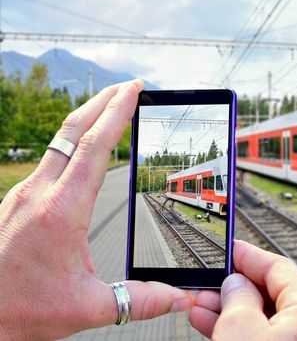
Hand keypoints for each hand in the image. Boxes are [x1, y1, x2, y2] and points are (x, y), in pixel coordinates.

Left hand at [0, 80, 193, 339]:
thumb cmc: (20, 311)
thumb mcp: (88, 308)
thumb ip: (140, 300)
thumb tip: (180, 297)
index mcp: (60, 211)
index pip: (94, 147)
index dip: (117, 113)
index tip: (134, 90)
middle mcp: (38, 194)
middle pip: (73, 130)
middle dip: (103, 101)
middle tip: (129, 86)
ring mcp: (23, 194)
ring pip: (58, 141)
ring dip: (86, 118)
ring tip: (110, 108)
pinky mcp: (17, 201)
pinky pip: (49, 158)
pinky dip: (72, 141)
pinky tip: (81, 148)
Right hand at [189, 240, 296, 339]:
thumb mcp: (241, 330)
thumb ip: (237, 298)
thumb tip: (235, 284)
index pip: (278, 267)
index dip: (249, 256)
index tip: (231, 249)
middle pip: (270, 291)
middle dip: (234, 287)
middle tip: (209, 284)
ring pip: (264, 315)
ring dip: (231, 310)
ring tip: (202, 307)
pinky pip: (264, 334)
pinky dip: (240, 329)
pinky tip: (212, 324)